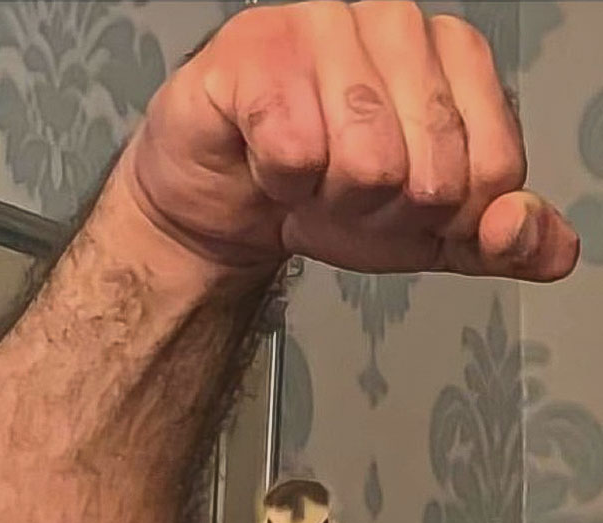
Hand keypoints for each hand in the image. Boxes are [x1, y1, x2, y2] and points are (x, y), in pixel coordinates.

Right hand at [128, 0, 577, 280]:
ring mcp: (326, 27)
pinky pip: (294, 150)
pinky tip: (269, 160)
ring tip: (307, 176)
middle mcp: (398, 26)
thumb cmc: (326, 198)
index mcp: (456, 60)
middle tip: (344, 193)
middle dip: (381, 215)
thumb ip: (498, 243)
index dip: (442, 220)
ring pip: (366, 163)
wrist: (236, 201)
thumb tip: (538, 244)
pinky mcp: (258, 51)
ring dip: (326, 200)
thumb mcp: (430, 234)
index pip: (493, 172)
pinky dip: (278, 182)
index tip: (401, 205)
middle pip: (431, 175)